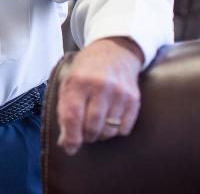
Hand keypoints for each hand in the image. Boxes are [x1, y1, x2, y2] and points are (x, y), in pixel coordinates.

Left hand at [56, 36, 143, 154]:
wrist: (114, 51)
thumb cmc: (86, 70)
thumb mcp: (69, 83)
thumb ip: (65, 111)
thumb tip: (65, 142)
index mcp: (78, 81)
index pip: (73, 116)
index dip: (71, 137)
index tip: (70, 148)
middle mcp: (100, 86)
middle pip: (92, 126)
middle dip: (86, 136)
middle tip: (84, 133)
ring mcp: (119, 92)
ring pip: (109, 130)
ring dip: (101, 135)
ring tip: (96, 126)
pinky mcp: (134, 98)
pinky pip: (125, 128)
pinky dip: (116, 131)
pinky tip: (110, 120)